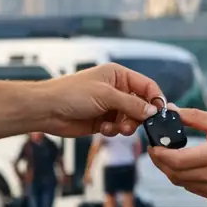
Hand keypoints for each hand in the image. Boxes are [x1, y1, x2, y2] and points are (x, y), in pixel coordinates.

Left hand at [36, 63, 163, 137]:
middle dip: (139, 117)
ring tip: (118, 129)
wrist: (46, 110)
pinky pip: (118, 128)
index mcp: (118, 75)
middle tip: (132, 124)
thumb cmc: (70, 94)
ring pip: (131, 119)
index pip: (146, 86)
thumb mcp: (106, 95)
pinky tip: (104, 130)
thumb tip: (153, 112)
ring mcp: (109, 106)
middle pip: (141, 105)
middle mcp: (116, 90)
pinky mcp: (103, 121)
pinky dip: (114, 131)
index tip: (159, 114)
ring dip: (127, 126)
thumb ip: (132, 104)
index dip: (155, 99)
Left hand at [148, 107, 206, 199]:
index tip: (153, 145)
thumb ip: (194, 117)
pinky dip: (181, 177)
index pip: (178, 160)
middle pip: (174, 173)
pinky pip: (190, 187)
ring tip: (165, 157)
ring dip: (169, 170)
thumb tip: (171, 110)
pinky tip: (181, 166)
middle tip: (155, 150)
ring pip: (180, 182)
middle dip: (160, 162)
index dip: (160, 154)